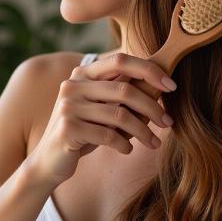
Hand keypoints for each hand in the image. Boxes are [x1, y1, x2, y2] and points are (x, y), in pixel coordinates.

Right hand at [27, 53, 175, 187]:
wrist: (50, 160)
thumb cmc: (85, 131)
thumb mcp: (104, 109)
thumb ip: (124, 94)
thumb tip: (162, 86)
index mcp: (84, 73)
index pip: (121, 60)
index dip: (149, 70)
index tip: (172, 85)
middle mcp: (73, 84)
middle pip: (125, 89)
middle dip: (152, 107)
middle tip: (168, 122)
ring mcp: (68, 106)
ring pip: (120, 115)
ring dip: (143, 131)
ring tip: (153, 143)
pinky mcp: (68, 129)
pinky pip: (108, 134)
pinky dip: (123, 144)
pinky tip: (127, 150)